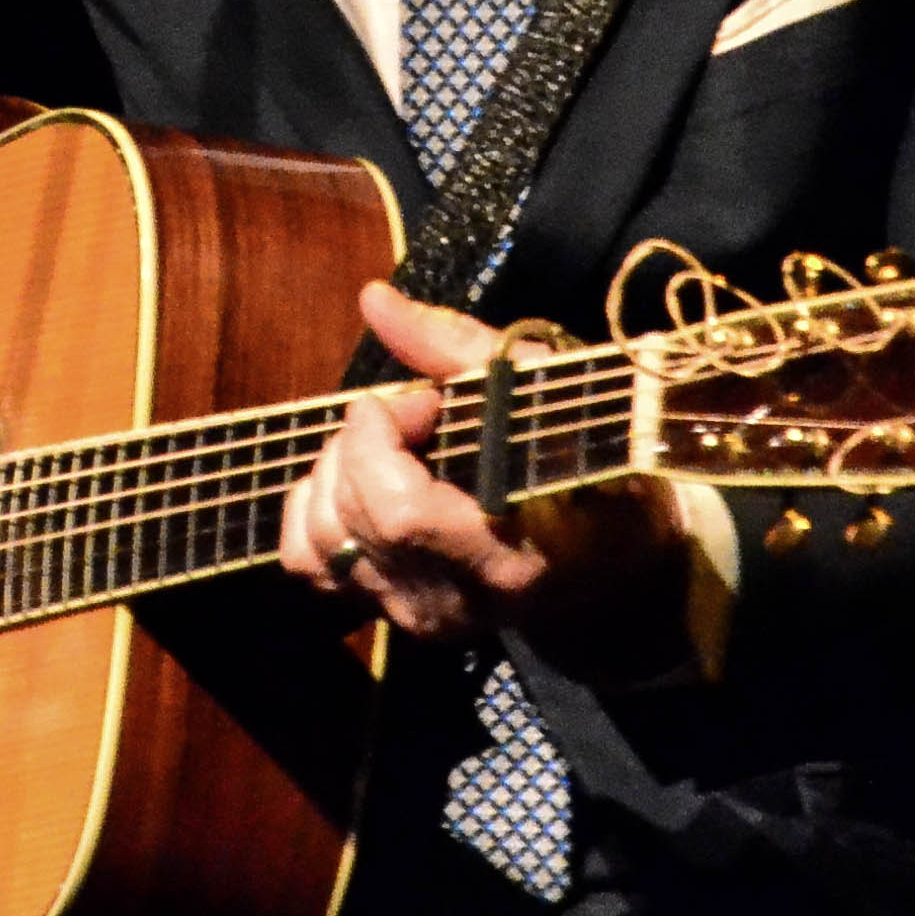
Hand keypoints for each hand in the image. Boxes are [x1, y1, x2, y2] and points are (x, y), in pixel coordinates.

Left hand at [278, 283, 688, 669]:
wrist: (607, 561)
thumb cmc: (588, 466)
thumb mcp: (545, 396)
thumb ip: (455, 348)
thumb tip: (373, 299)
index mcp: (506, 556)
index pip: (398, 514)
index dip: (380, 442)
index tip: (421, 400)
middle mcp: (451, 601)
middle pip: (350, 518)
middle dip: (359, 441)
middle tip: (412, 412)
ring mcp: (413, 616)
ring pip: (317, 540)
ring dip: (334, 471)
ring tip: (388, 447)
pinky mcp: (387, 616)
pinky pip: (307, 564)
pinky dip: (313, 509)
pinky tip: (357, 481)